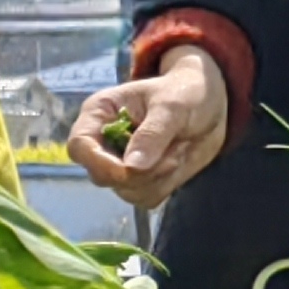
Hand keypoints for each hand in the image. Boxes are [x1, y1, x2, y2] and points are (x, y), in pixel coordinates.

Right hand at [68, 44, 230, 212]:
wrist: (209, 104)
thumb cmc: (185, 92)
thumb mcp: (173, 106)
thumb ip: (152, 134)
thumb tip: (131, 167)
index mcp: (100, 114)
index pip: (79, 146)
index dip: (100, 163)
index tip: (131, 168)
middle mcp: (104, 143)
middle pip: (102, 176)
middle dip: (141, 172)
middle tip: (175, 152)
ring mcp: (120, 164)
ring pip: (127, 191)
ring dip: (158, 178)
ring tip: (178, 149)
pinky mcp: (139, 180)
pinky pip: (147, 197)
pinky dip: (166, 184)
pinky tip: (178, 160)